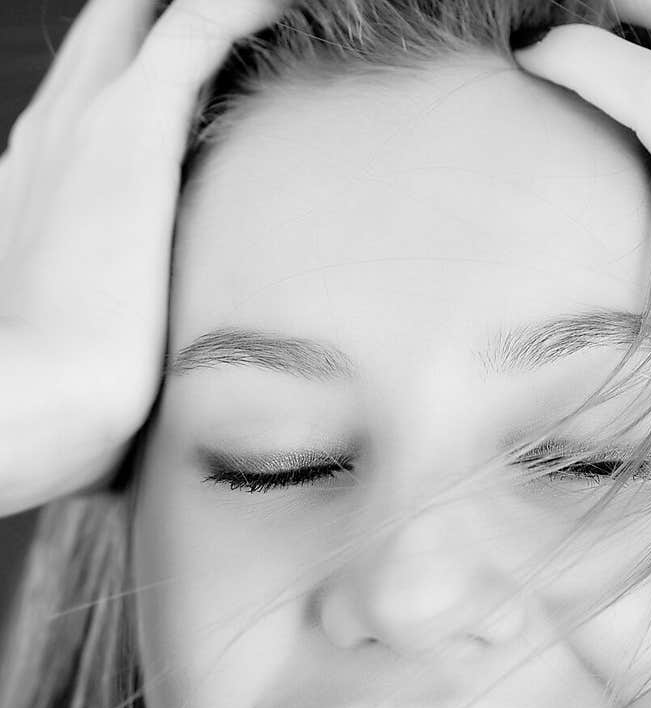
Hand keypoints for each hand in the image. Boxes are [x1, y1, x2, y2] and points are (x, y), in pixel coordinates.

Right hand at [0, 0, 284, 515]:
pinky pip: (198, 27)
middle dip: (165, 15)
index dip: (145, 67)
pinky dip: (247, 6)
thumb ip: (121, 320)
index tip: (206, 76)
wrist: (38, 405)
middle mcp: (56, 133)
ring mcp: (87, 123)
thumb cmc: (65, 398)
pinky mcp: (128, 129)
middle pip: (114, 26)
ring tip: (282, 4)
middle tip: (247, 24)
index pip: (100, 91)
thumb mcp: (89, 339)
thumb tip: (158, 365)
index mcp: (44, 179)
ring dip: (214, 8)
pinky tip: (293, 0)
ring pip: (148, 10)